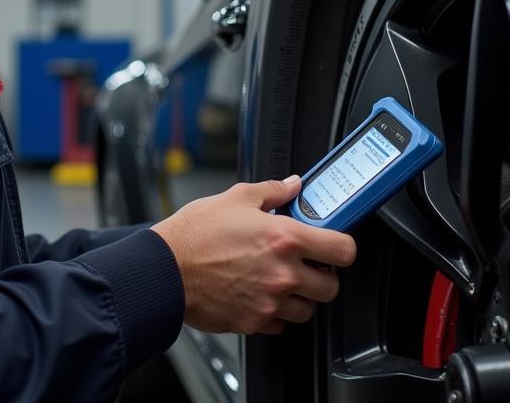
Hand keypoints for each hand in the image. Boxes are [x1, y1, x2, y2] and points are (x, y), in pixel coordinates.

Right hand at [151, 174, 355, 335]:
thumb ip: (273, 191)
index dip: (342, 246)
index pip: (343, 250)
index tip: (333, 244)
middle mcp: (283, 273)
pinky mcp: (254, 322)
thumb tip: (292, 185)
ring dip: (299, 296)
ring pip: (308, 309)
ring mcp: (270, 301)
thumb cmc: (196, 233)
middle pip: (331, 287)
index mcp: (284, 238)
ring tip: (278, 278)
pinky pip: (281, 324)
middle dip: (321, 275)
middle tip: (304, 263)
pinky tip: (260, 293)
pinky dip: (276, 312)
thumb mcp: (236, 197)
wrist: (166, 269)